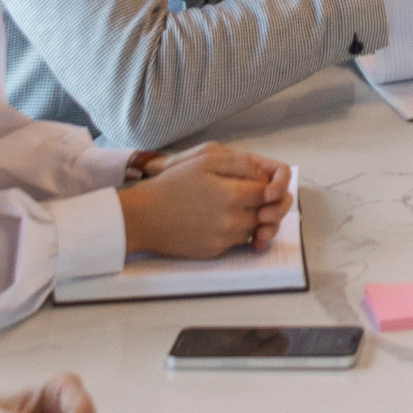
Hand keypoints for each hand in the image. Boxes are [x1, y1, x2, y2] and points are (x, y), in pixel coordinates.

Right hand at [120, 148, 291, 260]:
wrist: (143, 217)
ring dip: (250, 218)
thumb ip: (241, 164)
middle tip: (253, 195)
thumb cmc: (172, 185)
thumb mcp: (206, 160)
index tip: (260, 181)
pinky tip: (216, 219)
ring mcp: (224, 240)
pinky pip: (236, 242)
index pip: (269, 192)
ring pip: (252, 229)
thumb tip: (264, 175)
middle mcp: (233, 222)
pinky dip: (233, 231)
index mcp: (234, 195)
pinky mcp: (214, 253)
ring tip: (231, 205)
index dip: (269, 184)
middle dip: (264, 204)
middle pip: (265, 213)